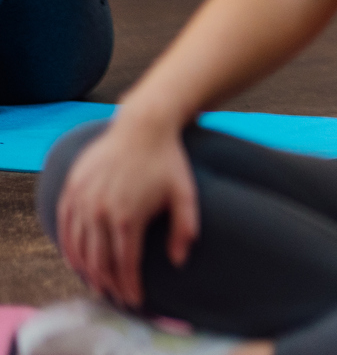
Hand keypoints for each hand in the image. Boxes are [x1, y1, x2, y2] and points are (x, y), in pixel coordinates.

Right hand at [56, 112, 199, 308]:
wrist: (143, 125)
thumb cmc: (168, 160)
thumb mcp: (185, 193)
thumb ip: (185, 228)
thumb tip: (179, 260)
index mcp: (128, 217)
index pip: (125, 263)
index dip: (129, 285)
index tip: (135, 299)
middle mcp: (100, 213)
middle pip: (99, 261)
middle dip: (108, 284)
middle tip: (116, 297)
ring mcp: (82, 201)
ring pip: (78, 247)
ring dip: (86, 270)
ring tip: (97, 283)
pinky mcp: (72, 189)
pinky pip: (64, 226)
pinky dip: (68, 247)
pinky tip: (76, 259)